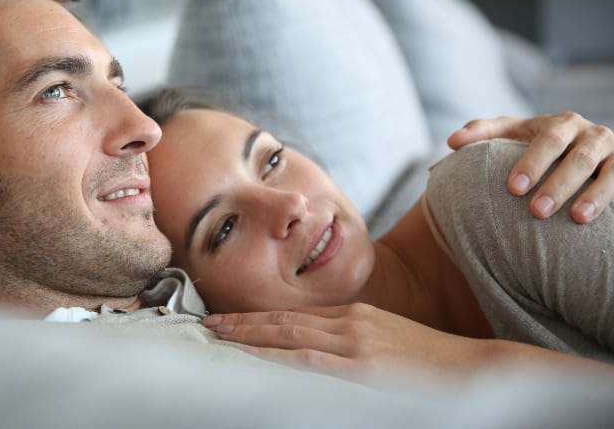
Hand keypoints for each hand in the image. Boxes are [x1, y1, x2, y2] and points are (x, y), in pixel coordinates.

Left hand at [203, 304, 485, 384]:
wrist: (471, 366)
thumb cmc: (430, 360)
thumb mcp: (387, 338)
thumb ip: (353, 339)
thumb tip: (317, 348)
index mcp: (353, 315)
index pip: (294, 314)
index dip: (259, 317)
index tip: (231, 320)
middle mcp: (348, 323)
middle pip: (283, 319)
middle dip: (243, 321)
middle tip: (208, 323)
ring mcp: (354, 342)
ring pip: (288, 334)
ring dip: (248, 333)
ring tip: (216, 334)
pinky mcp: (362, 365)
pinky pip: (308, 358)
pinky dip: (275, 353)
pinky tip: (251, 353)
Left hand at [447, 112, 613, 223]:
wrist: (576, 151)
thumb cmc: (533, 145)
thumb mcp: (510, 134)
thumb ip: (482, 133)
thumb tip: (452, 141)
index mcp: (561, 124)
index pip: (548, 140)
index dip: (532, 162)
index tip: (513, 188)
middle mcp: (592, 135)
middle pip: (579, 157)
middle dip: (558, 184)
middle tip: (536, 211)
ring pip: (611, 171)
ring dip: (595, 195)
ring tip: (577, 218)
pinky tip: (600, 220)